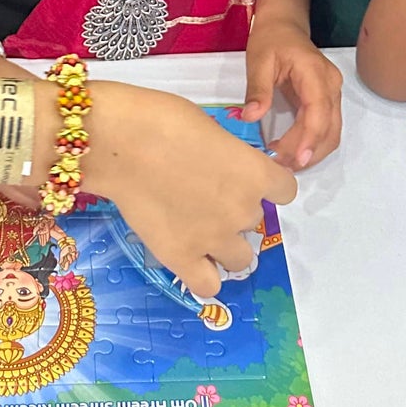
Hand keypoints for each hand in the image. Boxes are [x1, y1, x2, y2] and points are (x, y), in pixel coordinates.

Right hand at [88, 81, 295, 297]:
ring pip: (241, 258)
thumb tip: (219, 168)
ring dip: (225, 246)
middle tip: (205, 197)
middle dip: (234, 211)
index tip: (246, 180)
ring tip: (199, 230)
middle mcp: (243, 210)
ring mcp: (214, 239)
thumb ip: (226, 158)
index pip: (285, 191)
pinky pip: (209, 285)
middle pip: (254, 221)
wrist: (120, 142)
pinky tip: (190, 259)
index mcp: (255, 173)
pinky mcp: (182, 258)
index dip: (266, 185)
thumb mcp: (210, 130)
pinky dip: (204, 275)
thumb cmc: (162, 121)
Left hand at [242, 19, 342, 169]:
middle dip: (309, 152)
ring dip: (312, 152)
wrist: (284, 24)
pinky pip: (325, 127)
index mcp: (315, 73)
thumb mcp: (259, 60)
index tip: (295, 159)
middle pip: (330, 128)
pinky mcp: (326, 100)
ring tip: (284, 162)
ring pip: (331, 132)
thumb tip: (251, 117)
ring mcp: (332, 93)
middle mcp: (331, 85)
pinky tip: (290, 150)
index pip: (319, 112)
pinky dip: (311, 143)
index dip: (309, 139)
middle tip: (281, 166)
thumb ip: (258, 89)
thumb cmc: (271, 38)